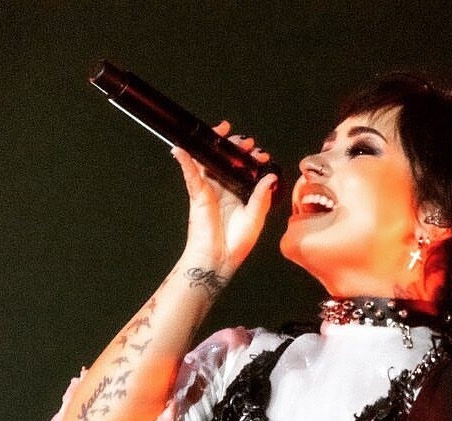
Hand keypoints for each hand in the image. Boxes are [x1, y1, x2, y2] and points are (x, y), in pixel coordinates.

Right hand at [172, 121, 277, 274]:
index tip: (259, 152)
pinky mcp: (197, 195)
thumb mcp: (256, 216)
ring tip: (221, 132)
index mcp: (239, 194)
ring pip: (208, 162)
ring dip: (212, 146)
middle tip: (244, 140)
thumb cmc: (236, 242)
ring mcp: (210, 190)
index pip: (242, 170)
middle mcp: (224, 189)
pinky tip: (181, 149)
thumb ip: (262, 196)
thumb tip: (271, 177)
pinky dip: (185, 161)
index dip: (249, 158)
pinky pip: (190, 175)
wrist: (219, 258)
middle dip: (233, 147)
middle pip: (224, 161)